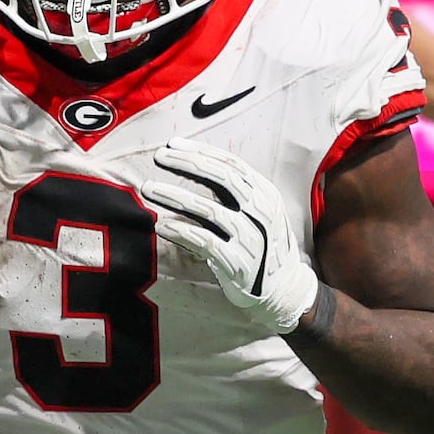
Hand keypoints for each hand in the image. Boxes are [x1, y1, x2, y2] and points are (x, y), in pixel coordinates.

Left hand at [135, 143, 310, 335]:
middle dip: (187, 164)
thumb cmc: (261, 245)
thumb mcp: (257, 211)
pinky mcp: (238, 263)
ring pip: (209, 210)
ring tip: (149, 189)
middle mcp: (260, 212)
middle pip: (222, 178)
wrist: (283, 288)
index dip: (200, 151)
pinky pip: (205, 242)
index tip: (172, 145)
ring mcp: (250, 238)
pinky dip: (182, 231)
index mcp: (264, 194)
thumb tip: (192, 163)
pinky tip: (162, 225)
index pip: (230, 164)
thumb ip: (232, 191)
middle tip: (158, 157)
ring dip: (175, 196)